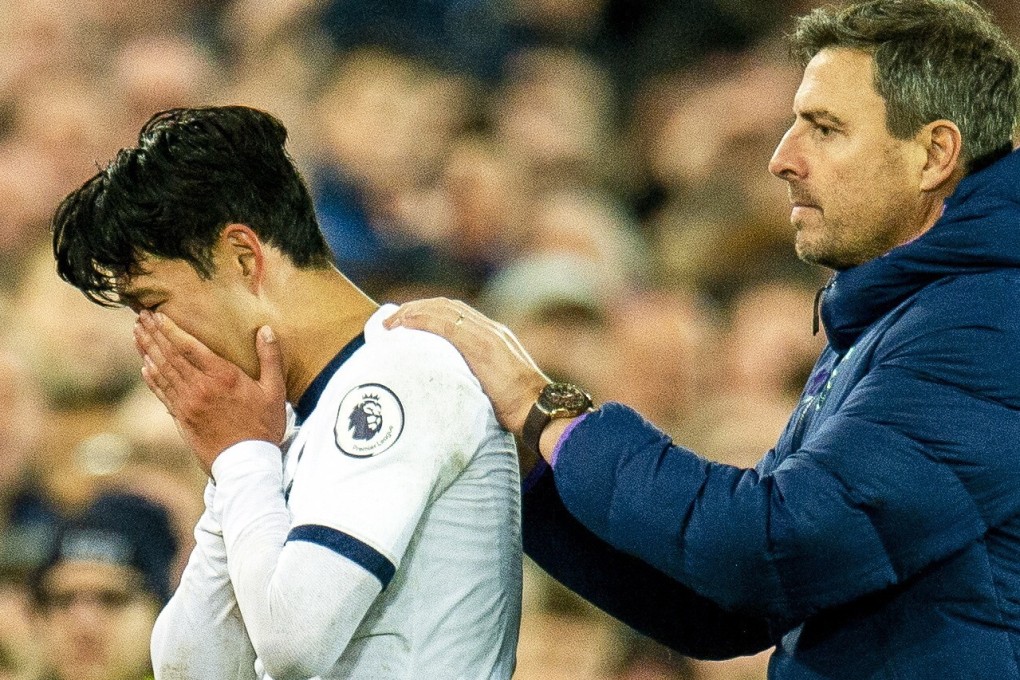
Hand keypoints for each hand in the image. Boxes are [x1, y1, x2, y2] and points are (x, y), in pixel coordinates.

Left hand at [134, 311, 286, 474]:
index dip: (170, 329)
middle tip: (141, 316)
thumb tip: (266, 330)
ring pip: (161, 372)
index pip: (189, 347)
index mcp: (223, 377)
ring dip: (147, 350)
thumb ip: (270, 359)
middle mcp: (200, 387)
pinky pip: (161, 393)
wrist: (246, 464)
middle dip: (153, 334)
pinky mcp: (182, 418)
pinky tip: (144, 365)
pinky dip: (151, 377)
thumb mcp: (275, 392)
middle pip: (170, 355)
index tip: (158, 314)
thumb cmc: (263, 426)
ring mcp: (187, 404)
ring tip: (138, 333)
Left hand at [384, 298, 548, 435]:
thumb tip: (457, 388)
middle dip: (417, 308)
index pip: (457, 314)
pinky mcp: (481, 345)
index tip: (408, 321)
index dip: (430, 313)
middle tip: (392, 319)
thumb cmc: (520, 408)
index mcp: (494, 337)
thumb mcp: (496, 385)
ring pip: (444, 310)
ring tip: (391, 321)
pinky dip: (421, 320)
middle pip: (447, 307)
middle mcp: (490, 329)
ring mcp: (486, 335)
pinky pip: (445, 324)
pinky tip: (404, 324)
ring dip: (414, 311)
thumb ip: (478, 377)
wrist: (539, 409)